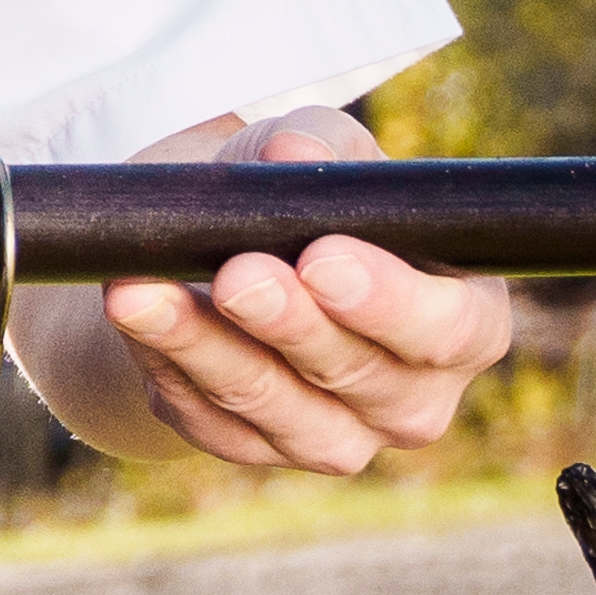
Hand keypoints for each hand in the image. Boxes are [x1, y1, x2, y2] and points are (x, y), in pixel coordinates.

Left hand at [95, 108, 510, 476]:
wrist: (224, 253)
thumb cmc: (306, 203)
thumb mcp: (321, 153)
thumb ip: (317, 147)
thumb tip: (290, 157)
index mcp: (463, 323)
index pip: (447, 329)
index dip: (388, 301)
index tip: (322, 258)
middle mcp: (412, 398)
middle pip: (355, 375)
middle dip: (289, 324)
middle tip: (237, 276)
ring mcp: (335, 437)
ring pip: (271, 405)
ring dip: (204, 348)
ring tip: (143, 293)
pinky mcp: (253, 448)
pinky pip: (208, 419)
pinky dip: (165, 363)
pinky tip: (132, 314)